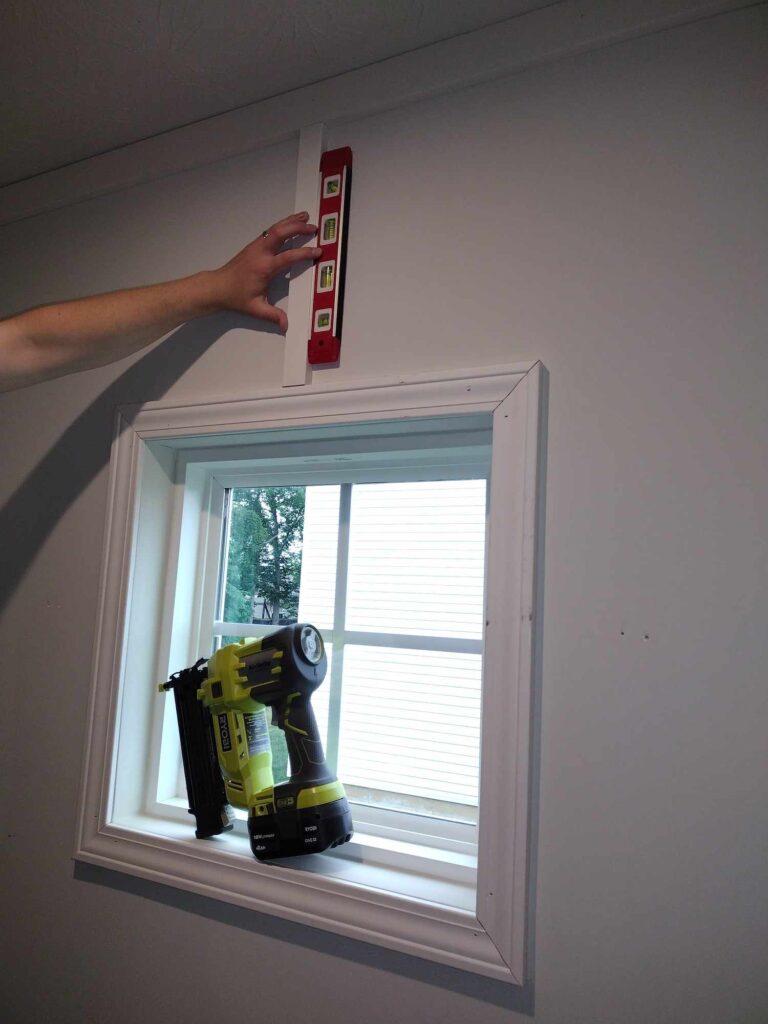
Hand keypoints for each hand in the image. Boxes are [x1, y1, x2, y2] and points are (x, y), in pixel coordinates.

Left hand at [209, 211, 320, 331]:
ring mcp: (256, 246)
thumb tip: (286, 325)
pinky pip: (270, 231)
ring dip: (291, 221)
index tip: (318, 252)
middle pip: (280, 233)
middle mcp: (261, 253)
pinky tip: (291, 222)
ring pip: (275, 228)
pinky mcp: (254, 245)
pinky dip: (283, 224)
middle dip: (298, 228)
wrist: (217, 287)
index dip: (304, 253)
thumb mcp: (255, 308)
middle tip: (314, 228)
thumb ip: (273, 315)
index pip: (288, 257)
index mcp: (264, 267)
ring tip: (306, 216)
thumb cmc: (236, 297)